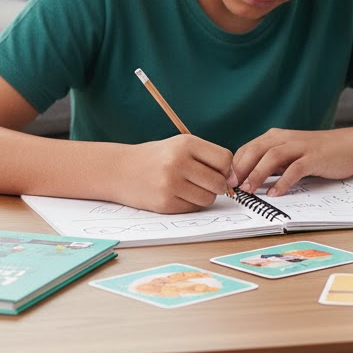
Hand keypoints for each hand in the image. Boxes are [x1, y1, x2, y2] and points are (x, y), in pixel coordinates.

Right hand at [121, 134, 236, 213]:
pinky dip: (191, 204)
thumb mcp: (180, 146)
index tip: (221, 172)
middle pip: (218, 181)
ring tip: (191, 188)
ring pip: (208, 198)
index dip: (227, 169)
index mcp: (186, 144)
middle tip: (206, 183)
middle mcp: (178, 162)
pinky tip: (179, 195)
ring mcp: (171, 184)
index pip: (225, 159)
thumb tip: (233, 178)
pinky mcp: (165, 203)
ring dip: (205, 196)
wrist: (119, 170)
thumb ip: (207, 157)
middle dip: (218, 185)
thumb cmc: (156, 158)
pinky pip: (193, 208)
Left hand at [232, 127, 352, 196]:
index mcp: (276, 137)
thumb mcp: (291, 154)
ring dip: (257, 174)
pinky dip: (283, 181)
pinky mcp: (314, 157)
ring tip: (248, 191)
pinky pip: (295, 168)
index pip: (248, 148)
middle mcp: (286, 138)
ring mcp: (301, 147)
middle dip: (240, 168)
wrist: (350, 145)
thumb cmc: (318, 153)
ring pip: (272, 156)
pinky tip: (275, 193)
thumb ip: (272, 164)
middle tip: (231, 187)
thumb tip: (248, 180)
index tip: (225, 182)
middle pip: (256, 149)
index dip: (234, 165)